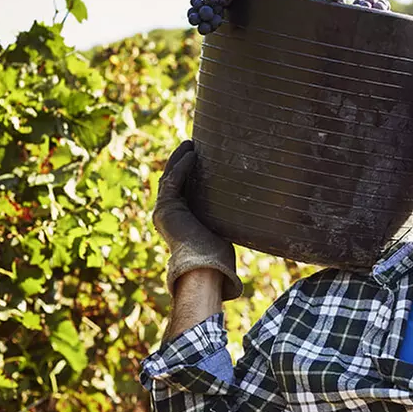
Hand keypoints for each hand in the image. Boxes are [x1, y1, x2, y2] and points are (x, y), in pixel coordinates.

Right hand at [153, 140, 242, 299]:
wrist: (207, 268)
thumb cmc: (218, 255)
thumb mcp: (221, 228)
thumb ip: (223, 215)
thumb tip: (248, 206)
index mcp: (179, 218)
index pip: (181, 189)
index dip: (186, 171)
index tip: (198, 156)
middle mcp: (168, 214)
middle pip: (172, 180)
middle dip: (181, 160)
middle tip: (192, 144)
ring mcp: (164, 211)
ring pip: (169, 177)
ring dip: (179, 158)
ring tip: (191, 143)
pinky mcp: (166, 208)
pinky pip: (173, 181)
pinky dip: (182, 166)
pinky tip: (192, 154)